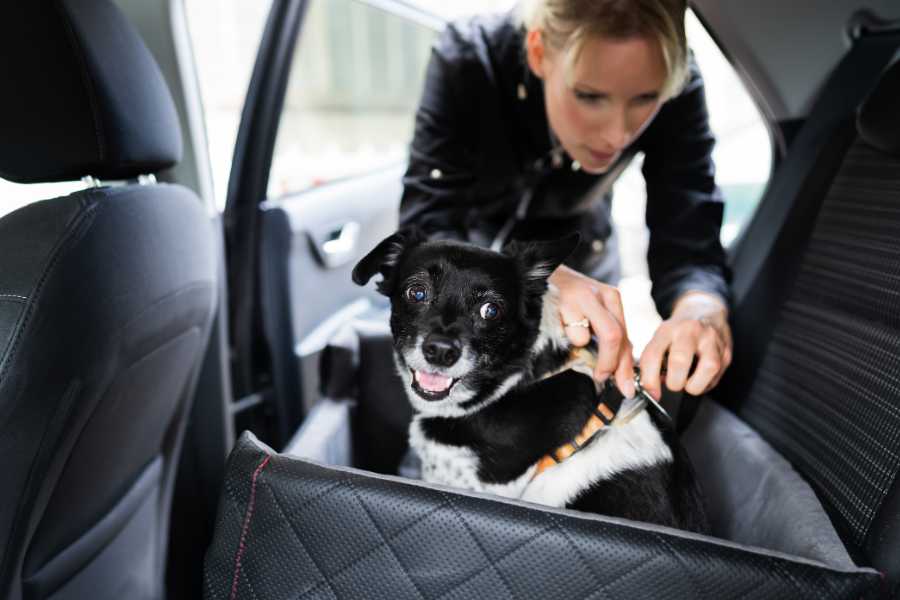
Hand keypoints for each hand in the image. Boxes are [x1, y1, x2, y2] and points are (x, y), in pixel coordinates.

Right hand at [548, 265, 635, 397]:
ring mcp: (576, 297)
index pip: (625, 336)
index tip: (626, 387)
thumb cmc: (567, 297)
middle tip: (602, 377)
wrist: (541, 271)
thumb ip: (607, 336)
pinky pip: (560, 331)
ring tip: (568, 332)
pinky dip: (560, 335)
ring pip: (583, 338)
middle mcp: (598, 295)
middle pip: (613, 336)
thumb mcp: (594, 311)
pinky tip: (557, 322)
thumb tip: (620, 371)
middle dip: (608, 364)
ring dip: (576, 345)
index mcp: (611, 297)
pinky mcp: (557, 302)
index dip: (625, 366)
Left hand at [639, 291, 732, 399]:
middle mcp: (689, 331)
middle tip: (673, 384)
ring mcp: (710, 339)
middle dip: (674, 382)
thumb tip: (653, 388)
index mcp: (667, 329)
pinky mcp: (725, 350)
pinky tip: (700, 378)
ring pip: (708, 367)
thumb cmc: (679, 331)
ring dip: (695, 385)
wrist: (703, 310)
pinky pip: (718, 373)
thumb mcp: (661, 338)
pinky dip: (707, 383)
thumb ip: (653, 360)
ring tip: (689, 384)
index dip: (650, 380)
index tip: (652, 392)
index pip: (653, 355)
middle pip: (680, 361)